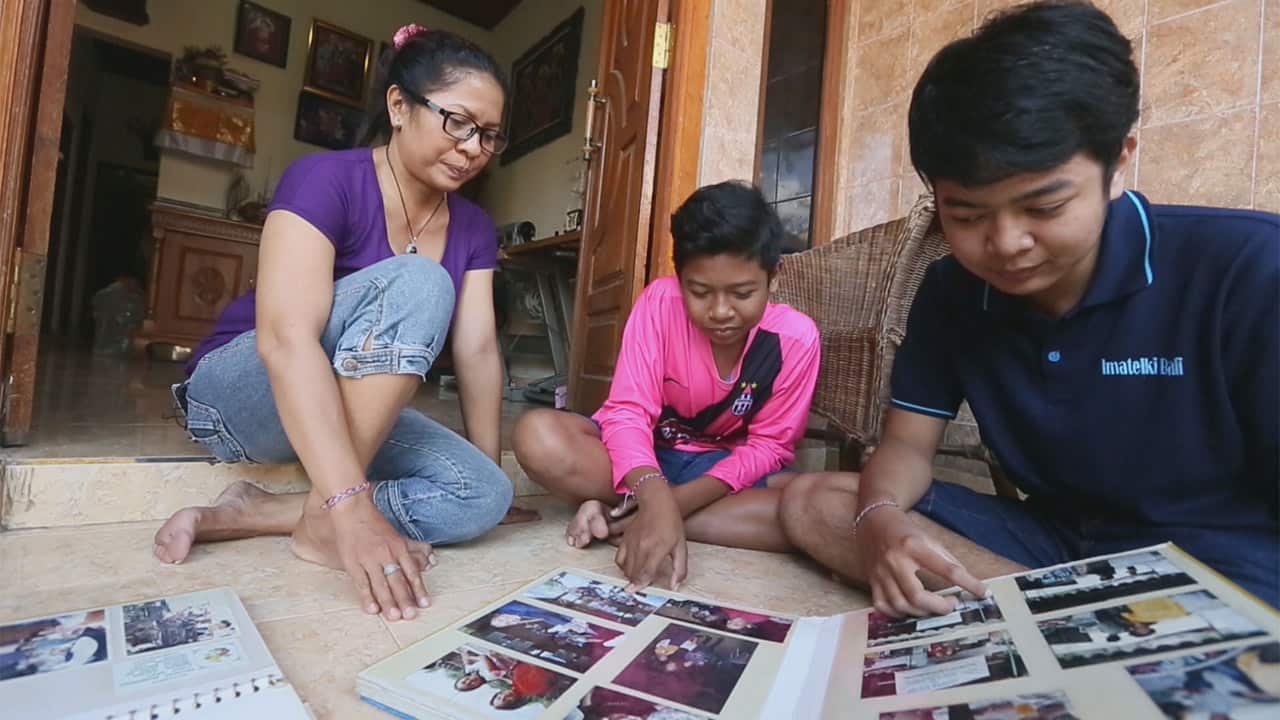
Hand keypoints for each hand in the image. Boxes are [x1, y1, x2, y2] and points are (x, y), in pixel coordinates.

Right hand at [329, 498, 433, 619]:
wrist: (352, 510)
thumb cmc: (374, 522)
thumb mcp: (395, 534)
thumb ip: (408, 549)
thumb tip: (427, 560)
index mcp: (398, 547)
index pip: (411, 572)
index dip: (418, 589)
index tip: (425, 603)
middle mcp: (386, 555)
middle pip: (398, 581)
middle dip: (405, 600)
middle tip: (411, 615)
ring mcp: (369, 560)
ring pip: (381, 585)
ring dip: (389, 602)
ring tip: (395, 617)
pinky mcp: (354, 563)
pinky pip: (362, 583)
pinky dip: (367, 597)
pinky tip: (373, 609)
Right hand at [614, 485, 687, 592]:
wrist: (656, 502)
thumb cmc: (672, 523)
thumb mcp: (681, 546)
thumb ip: (679, 569)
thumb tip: (674, 587)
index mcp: (657, 549)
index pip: (645, 574)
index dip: (641, 585)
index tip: (636, 592)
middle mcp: (641, 547)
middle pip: (633, 574)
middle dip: (637, 582)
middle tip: (641, 585)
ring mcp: (631, 543)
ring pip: (625, 568)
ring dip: (630, 575)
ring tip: (638, 576)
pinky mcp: (624, 539)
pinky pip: (619, 559)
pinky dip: (623, 566)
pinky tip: (631, 566)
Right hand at [856, 505, 987, 617]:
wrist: (872, 519)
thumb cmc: (904, 529)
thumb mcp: (928, 538)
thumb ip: (946, 559)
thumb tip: (966, 581)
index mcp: (914, 546)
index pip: (947, 569)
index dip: (968, 583)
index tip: (983, 592)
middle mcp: (895, 561)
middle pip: (917, 596)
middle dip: (939, 607)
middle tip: (951, 604)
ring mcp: (880, 573)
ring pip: (901, 605)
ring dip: (922, 612)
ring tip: (933, 607)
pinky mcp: (871, 580)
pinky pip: (883, 606)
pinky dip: (898, 613)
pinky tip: (910, 609)